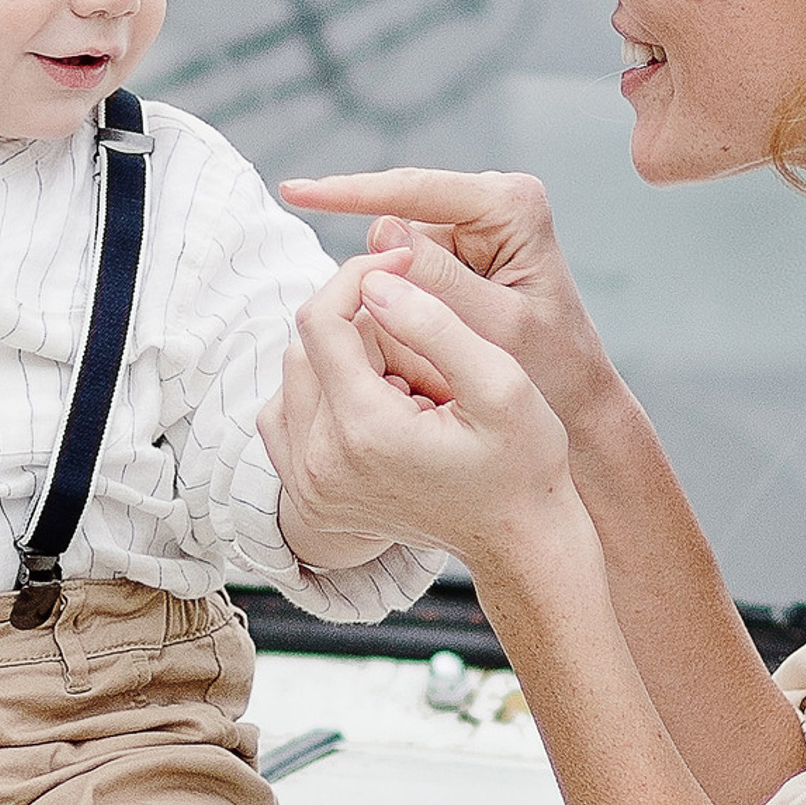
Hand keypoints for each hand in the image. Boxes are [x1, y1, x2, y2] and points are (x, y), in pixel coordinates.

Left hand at [262, 262, 585, 592]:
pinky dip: (323, 396)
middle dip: (361, 329)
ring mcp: (307, 487)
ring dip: (343, 362)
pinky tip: (375, 407)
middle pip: (306, 345)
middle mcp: (320, 464)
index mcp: (364, 430)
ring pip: (294, 377)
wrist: (515, 540)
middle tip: (425, 355)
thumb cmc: (521, 461)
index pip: (322, 319)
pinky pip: (284, 416)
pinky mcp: (306, 498)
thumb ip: (435, 325)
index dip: (358, 276)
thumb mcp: (501, 382)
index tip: (400, 264)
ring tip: (406, 389)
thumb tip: (374, 283)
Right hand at [278, 166, 619, 438]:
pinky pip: (409, 263)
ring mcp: (478, 224)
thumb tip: (378, 230)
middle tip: (355, 306)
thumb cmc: (551, 368)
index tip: (295, 192)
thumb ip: (440, 284)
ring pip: (400, 242)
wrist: (578, 398)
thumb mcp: (495, 330)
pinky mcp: (464, 249)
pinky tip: (424, 330)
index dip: (350, 192)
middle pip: (403, 211)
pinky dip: (402, 296)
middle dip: (376, 257)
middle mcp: (496, 201)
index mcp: (512, 205)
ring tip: (431, 335)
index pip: (416, 190)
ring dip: (393, 285)